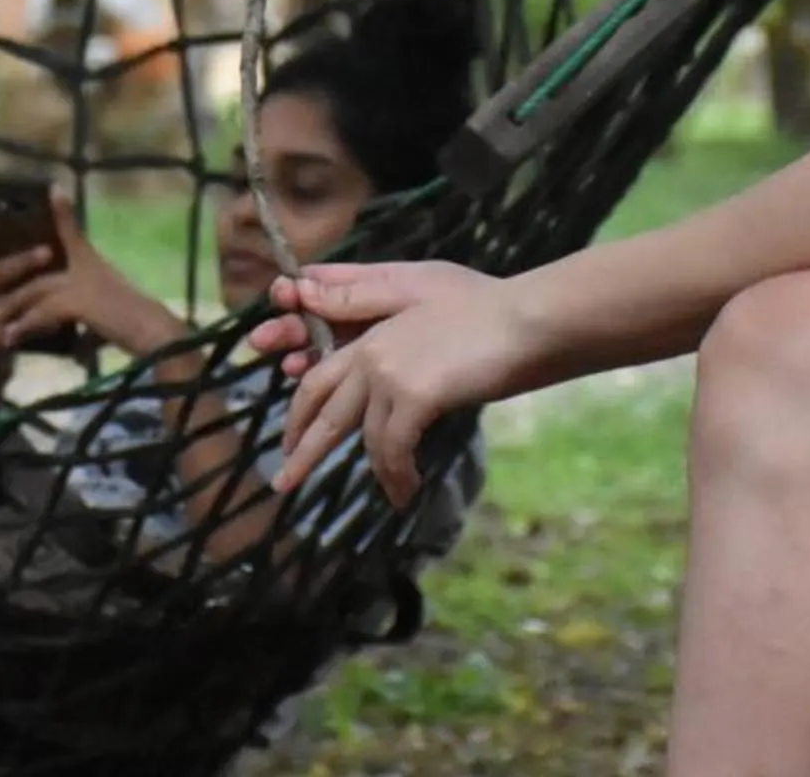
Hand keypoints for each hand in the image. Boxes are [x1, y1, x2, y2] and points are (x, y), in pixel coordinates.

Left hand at [0, 187, 187, 357]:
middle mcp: (87, 268)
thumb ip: (88, 331)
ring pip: (37, 291)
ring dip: (14, 306)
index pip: (74, 232)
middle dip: (16, 276)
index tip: (53, 189)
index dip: (63, 211)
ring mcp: (82, 283)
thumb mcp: (109, 322)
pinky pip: (43, 313)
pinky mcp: (79, 301)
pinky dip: (25, 325)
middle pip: (42, 271)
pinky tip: (10, 337)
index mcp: (94, 264)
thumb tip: (76, 354)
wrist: (152, 332)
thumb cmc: (137, 327)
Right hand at [0, 191, 50, 381]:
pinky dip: (39, 323)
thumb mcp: (7, 295)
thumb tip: (47, 242)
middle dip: (24, 260)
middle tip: (48, 250)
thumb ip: (17, 273)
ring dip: (34, 290)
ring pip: (9, 298)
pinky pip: (17, 326)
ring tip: (59, 284)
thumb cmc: (2, 325)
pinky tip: (59, 323)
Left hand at [257, 262, 532, 508]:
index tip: (293, 439)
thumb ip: (395, 339)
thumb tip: (372, 375)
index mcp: (373, 334)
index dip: (302, 412)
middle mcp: (372, 353)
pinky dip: (399, 476)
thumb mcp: (433, 314)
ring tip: (395, 497)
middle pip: (323, 409)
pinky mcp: (413, 395)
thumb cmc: (490, 311)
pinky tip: (409, 492)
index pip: (321, 377)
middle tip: (285, 481)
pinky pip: (394, 451)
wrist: (524, 319)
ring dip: (380, 474)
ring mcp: (389, 373)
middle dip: (302, 450)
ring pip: (366, 438)